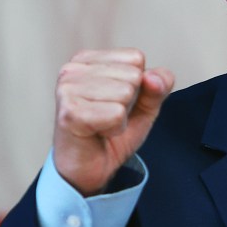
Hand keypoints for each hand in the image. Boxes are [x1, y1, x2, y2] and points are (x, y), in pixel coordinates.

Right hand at [52, 48, 174, 195]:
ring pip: (125, 93)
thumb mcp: (144, 105)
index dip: (137, 85)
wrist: (89, 168)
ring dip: (120, 117)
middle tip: (106, 116)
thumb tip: (154, 78)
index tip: (115, 101)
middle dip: (128, 102)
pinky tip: (98, 133)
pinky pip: (116, 114)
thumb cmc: (110, 132)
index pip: (136, 58)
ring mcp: (68, 89)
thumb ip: (158, 87)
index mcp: (88, 59)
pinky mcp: (70, 112)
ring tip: (101, 124)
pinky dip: (114, 129)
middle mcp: (73, 69)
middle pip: (133, 75)